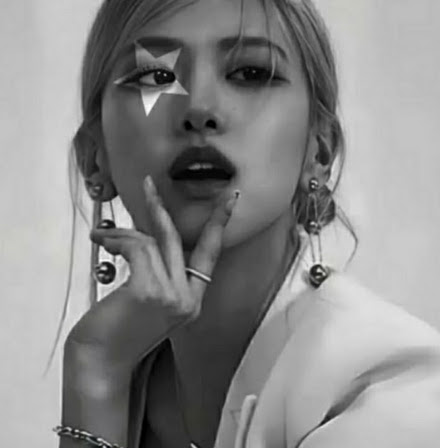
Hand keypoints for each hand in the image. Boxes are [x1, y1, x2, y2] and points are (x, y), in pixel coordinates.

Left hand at [65, 175, 238, 378]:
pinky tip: (102, 242)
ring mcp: (172, 296)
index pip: (211, 256)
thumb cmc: (119, 333)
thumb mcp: (149, 303)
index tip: (230, 200)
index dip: (219, 224)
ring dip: (124, 233)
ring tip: (104, 236)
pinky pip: (138, 248)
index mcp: (192, 301)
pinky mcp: (151, 291)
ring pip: (153, 241)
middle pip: (179, 240)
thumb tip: (146, 237)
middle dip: (160, 208)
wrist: (100, 364)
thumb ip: (159, 275)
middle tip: (148, 184)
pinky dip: (117, 240)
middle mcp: (188, 299)